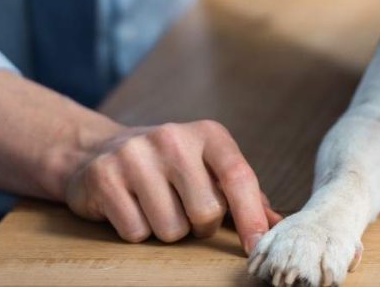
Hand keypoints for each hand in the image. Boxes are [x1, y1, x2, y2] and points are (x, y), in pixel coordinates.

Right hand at [64, 120, 280, 252]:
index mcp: (208, 134)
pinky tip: (132, 207)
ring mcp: (136, 155)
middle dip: (200, 225)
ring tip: (156, 206)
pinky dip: (137, 232)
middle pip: (206, 212)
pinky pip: (136, 233)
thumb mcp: (210, 168)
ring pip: (171, 229)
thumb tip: (277, 223)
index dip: (251, 215)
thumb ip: (245, 194)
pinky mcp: (104, 177)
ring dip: (167, 230)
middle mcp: (173, 137)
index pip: (238, 176)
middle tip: (185, 209)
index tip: (257, 246)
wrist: (101, 151)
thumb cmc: (171, 168)